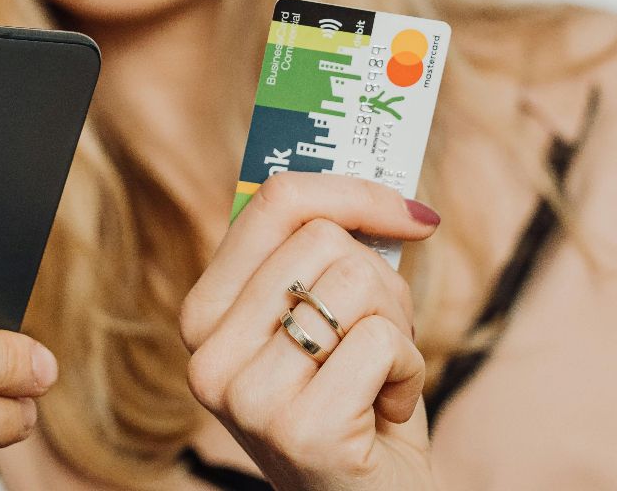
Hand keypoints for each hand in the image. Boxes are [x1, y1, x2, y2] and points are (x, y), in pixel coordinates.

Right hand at [180, 173, 441, 490]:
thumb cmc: (356, 405)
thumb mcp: (322, 322)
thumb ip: (323, 258)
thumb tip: (388, 187)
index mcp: (205, 315)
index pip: (274, 202)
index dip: (354, 191)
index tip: (411, 213)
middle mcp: (208, 354)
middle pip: (326, 241)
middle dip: (383, 286)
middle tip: (379, 342)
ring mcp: (248, 396)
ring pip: (358, 285)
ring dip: (398, 333)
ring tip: (377, 379)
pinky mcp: (300, 428)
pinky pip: (384, 343)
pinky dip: (410, 375)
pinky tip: (385, 413)